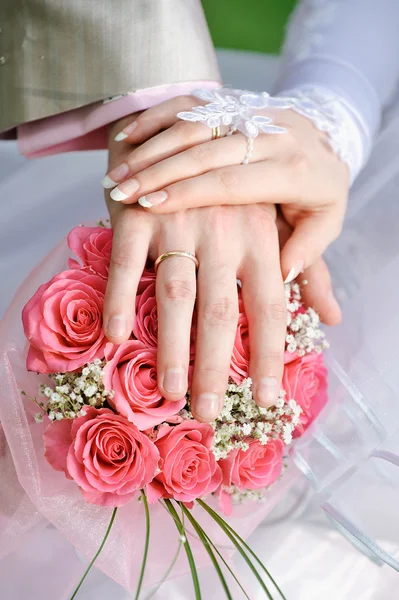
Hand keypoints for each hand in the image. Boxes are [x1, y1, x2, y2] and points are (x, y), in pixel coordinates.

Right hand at [102, 96, 349, 282]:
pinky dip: (156, 119)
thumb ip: (309, 250)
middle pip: (205, 152)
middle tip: (121, 193)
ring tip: (115, 175)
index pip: (232, 181)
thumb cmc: (321, 189)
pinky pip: (189, 104)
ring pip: (192, 126)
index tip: (150, 206)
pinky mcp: (233, 101)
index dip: (189, 192)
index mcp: (293, 170)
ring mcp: (247, 113)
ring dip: (150, 150)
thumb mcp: (327, 221)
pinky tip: (126, 137)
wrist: (333, 132)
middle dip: (159, 172)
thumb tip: (283, 275)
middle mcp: (268, 136)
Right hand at [103, 115, 340, 423]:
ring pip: (176, 293)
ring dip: (170, 347)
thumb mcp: (285, 216)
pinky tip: (116, 337)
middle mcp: (226, 232)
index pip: (271, 307)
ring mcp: (181, 219)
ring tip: (170, 392)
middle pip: (221, 311)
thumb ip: (307, 269)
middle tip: (207, 414)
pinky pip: (127, 260)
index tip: (264, 401)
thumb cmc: (241, 182)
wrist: (192, 116)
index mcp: (264, 236)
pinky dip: (120, 298)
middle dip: (214, 367)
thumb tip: (333, 316)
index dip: (268, 355)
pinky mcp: (138, 210)